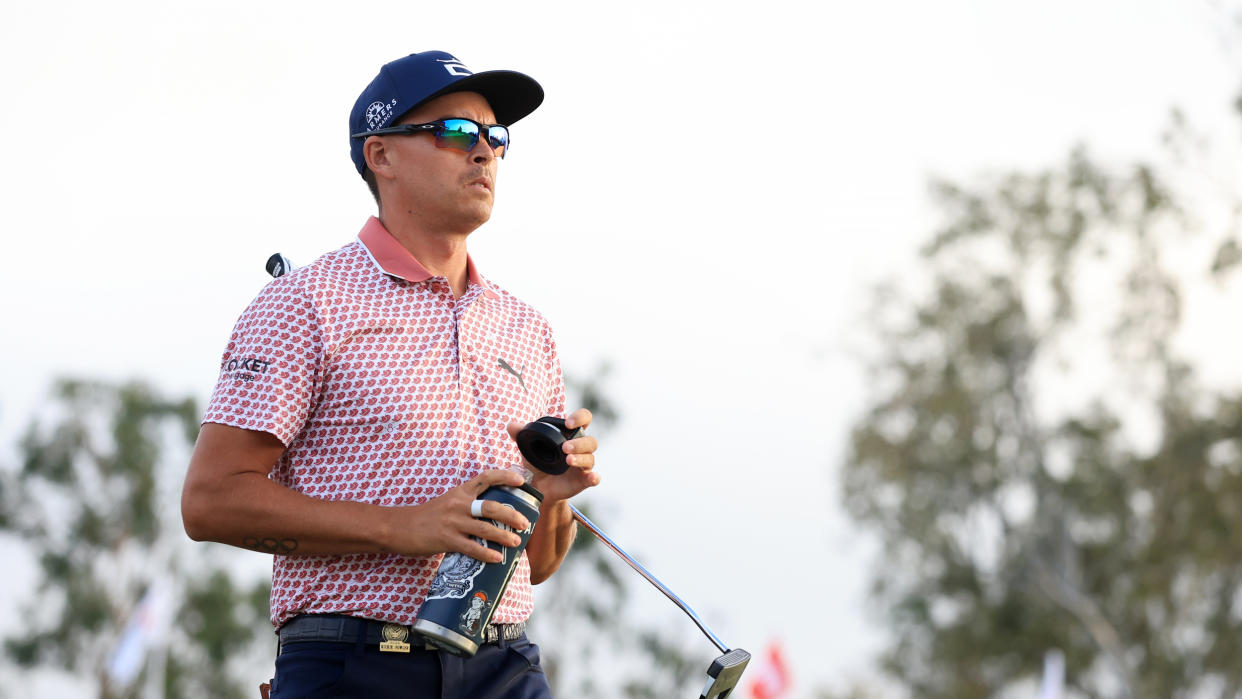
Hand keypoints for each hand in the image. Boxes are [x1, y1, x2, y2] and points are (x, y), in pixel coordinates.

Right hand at [391, 469, 530, 563]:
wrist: (398, 526)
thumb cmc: (427, 516)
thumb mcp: (448, 502)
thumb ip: (467, 504)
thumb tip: (492, 515)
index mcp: (460, 492)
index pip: (486, 478)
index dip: (505, 476)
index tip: (521, 480)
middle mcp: (459, 504)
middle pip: (492, 507)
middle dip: (512, 515)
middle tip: (525, 523)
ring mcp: (453, 522)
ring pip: (485, 528)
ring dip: (504, 536)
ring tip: (516, 542)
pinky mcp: (447, 540)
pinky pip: (472, 547)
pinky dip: (486, 554)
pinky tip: (497, 558)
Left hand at [508, 408, 599, 502]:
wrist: (537, 487)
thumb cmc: (537, 463)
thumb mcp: (528, 449)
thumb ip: (521, 436)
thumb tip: (511, 426)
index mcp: (570, 435)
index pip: (584, 419)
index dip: (580, 417)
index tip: (568, 423)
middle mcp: (581, 449)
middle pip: (590, 441)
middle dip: (579, 443)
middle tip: (564, 447)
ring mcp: (583, 465)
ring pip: (590, 458)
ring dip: (581, 458)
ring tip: (568, 460)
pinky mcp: (582, 481)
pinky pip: (594, 478)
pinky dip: (594, 477)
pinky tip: (591, 477)